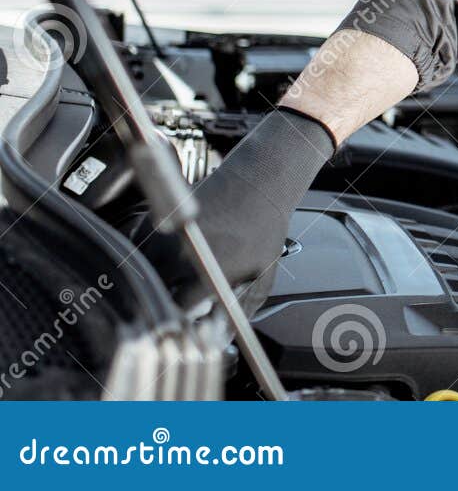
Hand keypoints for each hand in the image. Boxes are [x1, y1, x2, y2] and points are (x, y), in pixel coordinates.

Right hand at [126, 108, 333, 308]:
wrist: (257, 182)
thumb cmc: (264, 227)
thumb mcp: (264, 273)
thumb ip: (243, 308)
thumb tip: (224, 336)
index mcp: (205, 270)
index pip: (174, 309)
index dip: (174, 322)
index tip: (177, 327)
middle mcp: (179, 253)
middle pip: (150, 291)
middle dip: (154, 304)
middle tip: (165, 310)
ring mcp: (164, 234)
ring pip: (135, 269)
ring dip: (143, 281)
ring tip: (159, 288)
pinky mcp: (156, 219)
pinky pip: (133, 247)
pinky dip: (138, 258)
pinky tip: (156, 263)